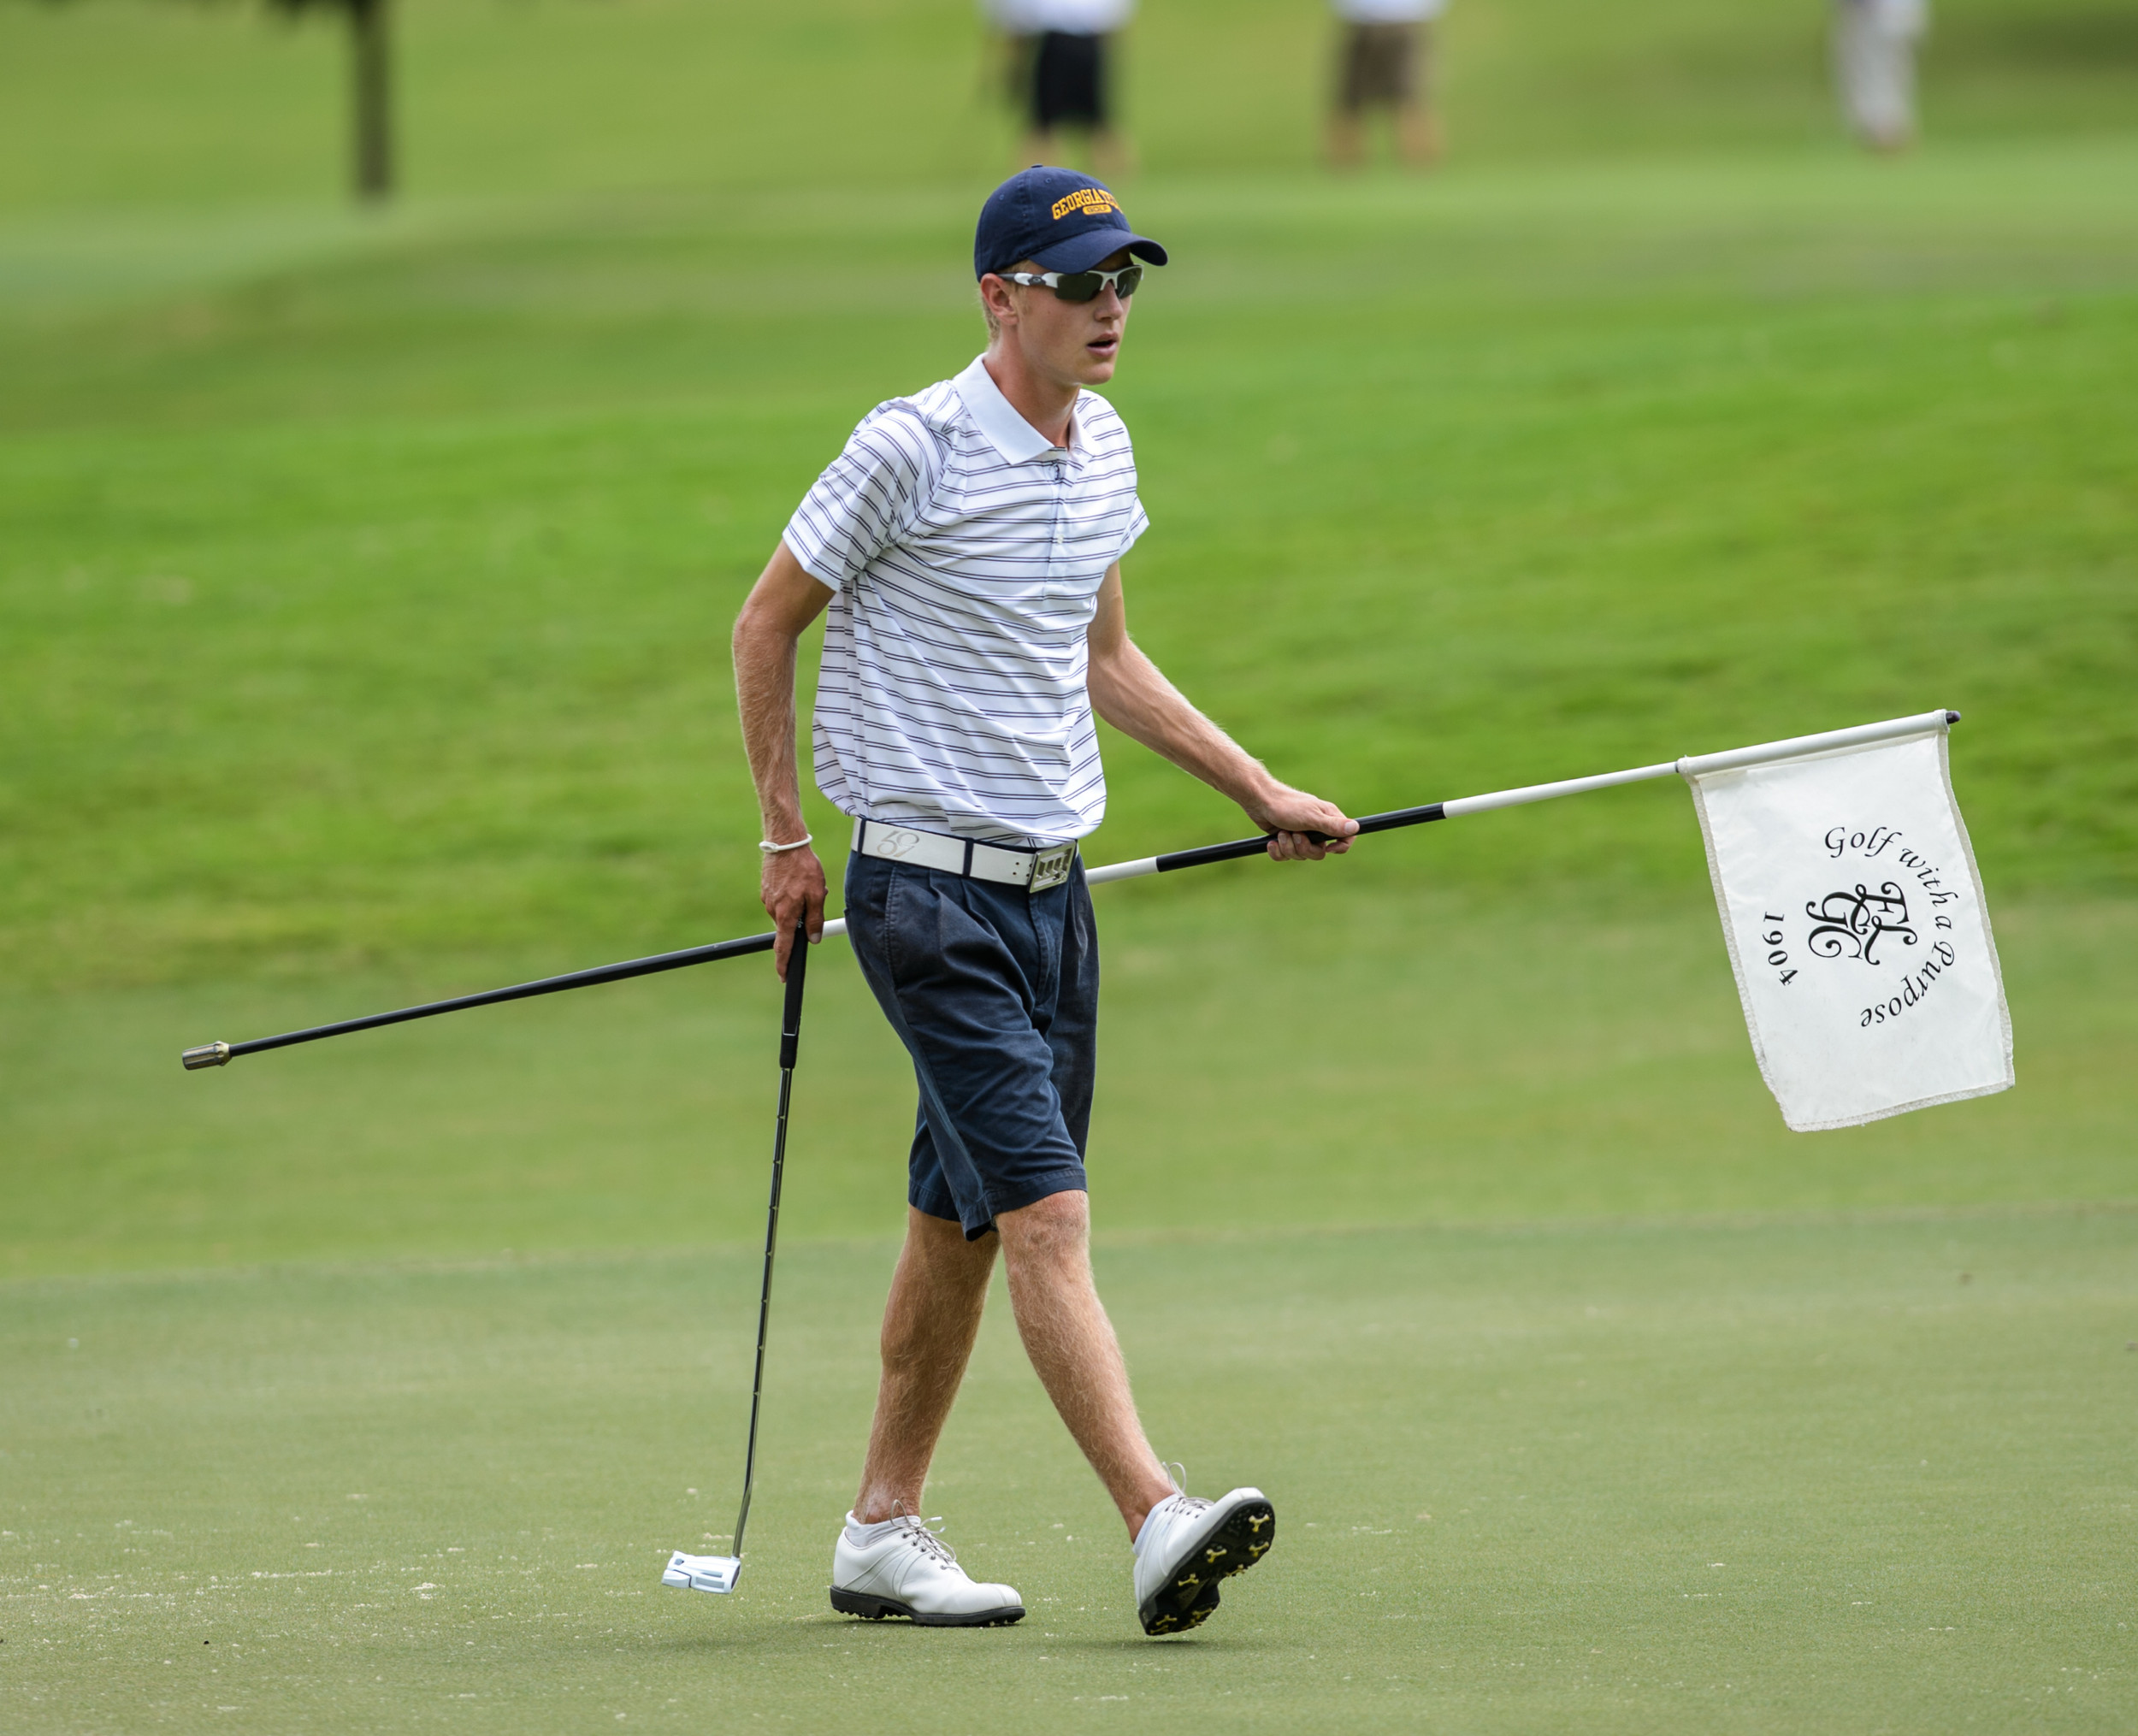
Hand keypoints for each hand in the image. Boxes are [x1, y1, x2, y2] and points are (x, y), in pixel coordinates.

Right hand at [760, 846, 826, 978]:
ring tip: (808, 884)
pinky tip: (799, 878)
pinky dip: (792, 894)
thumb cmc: (803, 867)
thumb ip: (815, 919)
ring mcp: (767, 898)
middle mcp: (772, 909)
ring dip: (799, 903)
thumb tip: (813, 938)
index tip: (784, 975)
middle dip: (802, 918)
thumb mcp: (817, 894)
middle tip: (816, 898)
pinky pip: (781, 898)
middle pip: (788, 926)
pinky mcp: (765, 888)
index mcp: (785, 914)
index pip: (783, 947)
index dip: (784, 963)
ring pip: (786, 910)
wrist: (785, 842)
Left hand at [1244, 783, 1356, 861]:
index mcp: (1327, 819)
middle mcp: (1316, 828)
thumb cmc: (1287, 805)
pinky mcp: (1286, 839)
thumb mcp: (1312, 817)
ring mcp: (1300, 834)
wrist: (1259, 801)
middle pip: (1319, 853)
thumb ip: (1333, 825)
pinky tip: (1272, 841)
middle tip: (1295, 835)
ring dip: (1288, 847)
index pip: (1345, 838)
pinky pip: (1286, 856)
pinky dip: (1278, 851)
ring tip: (1281, 834)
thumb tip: (1356, 827)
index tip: (1328, 848)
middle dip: (1304, 848)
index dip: (1340, 847)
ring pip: (1301, 855)